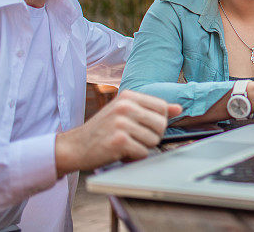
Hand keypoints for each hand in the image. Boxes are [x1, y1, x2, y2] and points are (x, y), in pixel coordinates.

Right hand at [54, 90, 181, 176]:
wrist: (74, 147)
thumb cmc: (102, 130)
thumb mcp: (125, 113)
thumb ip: (152, 110)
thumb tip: (179, 108)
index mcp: (128, 96)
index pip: (162, 107)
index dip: (158, 122)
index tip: (144, 127)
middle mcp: (125, 106)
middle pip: (161, 124)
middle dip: (152, 136)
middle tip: (135, 138)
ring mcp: (121, 123)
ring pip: (154, 140)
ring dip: (142, 147)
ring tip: (126, 144)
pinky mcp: (119, 141)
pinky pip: (142, 152)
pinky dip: (134, 157)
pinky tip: (120, 152)